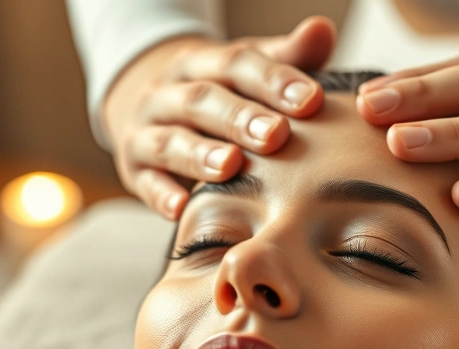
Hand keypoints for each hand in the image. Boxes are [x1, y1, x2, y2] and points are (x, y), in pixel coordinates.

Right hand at [104, 16, 335, 219]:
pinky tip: (181, 208)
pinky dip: (162, 195)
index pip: (236, 64)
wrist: (151, 114)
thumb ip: (286, 59)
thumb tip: (322, 29)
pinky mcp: (135, 170)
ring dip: (199, 154)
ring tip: (231, 166)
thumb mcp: (247, 74)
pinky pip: (146, 182)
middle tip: (276, 136)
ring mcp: (146, 131)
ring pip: (169, 140)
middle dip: (240, 118)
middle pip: (202, 100)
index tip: (311, 100)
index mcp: (201, 64)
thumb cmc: (220, 97)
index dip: (273, 80)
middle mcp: (168, 93)